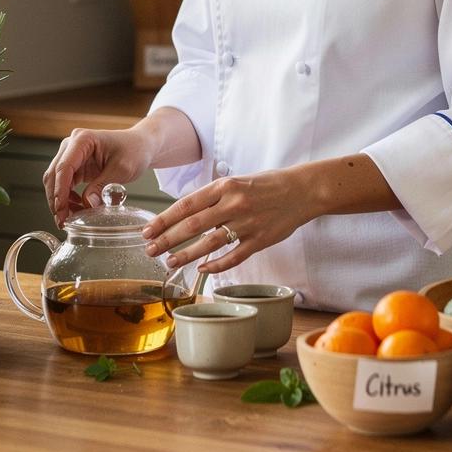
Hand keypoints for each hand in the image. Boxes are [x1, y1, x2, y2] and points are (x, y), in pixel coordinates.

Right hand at [43, 127, 151, 226]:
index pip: (64, 167)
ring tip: (70, 219)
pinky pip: (64, 184)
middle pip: (55, 174)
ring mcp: (72, 155)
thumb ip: (103, 186)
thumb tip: (87, 205)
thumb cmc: (134, 150)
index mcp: (83, 140)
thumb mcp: (122, 169)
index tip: (61, 210)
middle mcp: (73, 145)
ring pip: (56, 181)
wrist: (141, 146)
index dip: (60, 191)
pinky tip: (77, 208)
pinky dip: (67, 198)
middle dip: (56, 200)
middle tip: (62, 221)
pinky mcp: (75, 166)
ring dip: (60, 201)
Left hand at [141, 169, 312, 274]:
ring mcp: (247, 223)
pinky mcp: (260, 240)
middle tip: (150, 250)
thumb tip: (187, 212)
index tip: (149, 230)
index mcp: (225, 186)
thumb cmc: (267, 184)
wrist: (302, 190)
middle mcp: (234, 204)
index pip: (187, 204)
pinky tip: (202, 270)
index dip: (165, 219)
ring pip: (210, 243)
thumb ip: (214, 196)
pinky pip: (233, 256)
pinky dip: (216, 265)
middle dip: (167, 239)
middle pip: (193, 225)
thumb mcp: (238, 181)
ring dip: (186, 255)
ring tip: (170, 262)